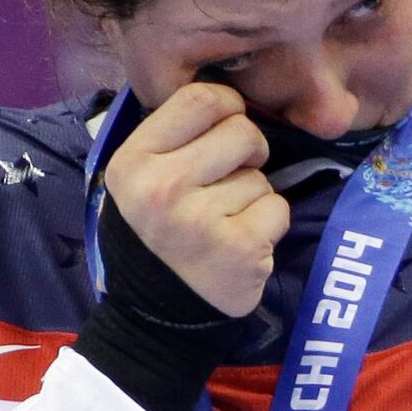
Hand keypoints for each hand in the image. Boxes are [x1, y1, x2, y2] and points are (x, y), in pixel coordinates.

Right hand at [102, 80, 284, 317]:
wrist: (156, 315)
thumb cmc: (154, 235)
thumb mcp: (138, 180)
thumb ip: (173, 136)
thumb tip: (227, 96)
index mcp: (133, 161)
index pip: (200, 98)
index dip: (226, 106)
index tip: (226, 126)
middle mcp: (162, 187)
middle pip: (241, 130)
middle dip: (247, 152)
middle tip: (229, 180)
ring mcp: (201, 220)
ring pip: (261, 176)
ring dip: (253, 197)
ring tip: (224, 223)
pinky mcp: (239, 249)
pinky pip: (277, 208)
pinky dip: (268, 226)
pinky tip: (240, 244)